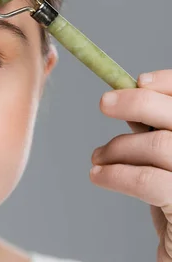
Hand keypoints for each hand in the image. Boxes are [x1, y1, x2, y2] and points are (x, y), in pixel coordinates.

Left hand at [90, 70, 171, 261]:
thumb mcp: (169, 168)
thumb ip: (158, 136)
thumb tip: (128, 98)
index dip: (170, 84)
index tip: (138, 80)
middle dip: (137, 102)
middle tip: (104, 104)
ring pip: (160, 145)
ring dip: (119, 147)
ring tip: (97, 158)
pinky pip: (149, 181)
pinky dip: (116, 174)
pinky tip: (98, 177)